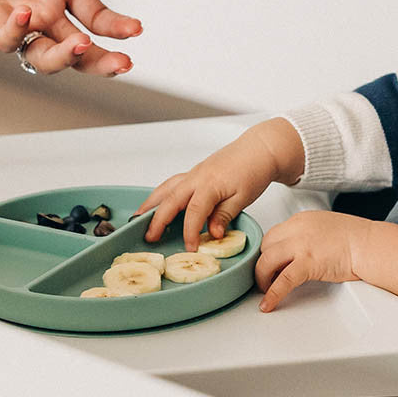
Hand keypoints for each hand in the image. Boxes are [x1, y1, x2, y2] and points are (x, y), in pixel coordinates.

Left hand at [0, 0, 140, 74]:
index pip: (96, 15)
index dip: (116, 26)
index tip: (134, 30)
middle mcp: (43, 8)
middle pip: (81, 48)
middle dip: (104, 60)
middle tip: (122, 63)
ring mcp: (16, 22)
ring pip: (50, 56)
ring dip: (68, 58)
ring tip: (81, 45)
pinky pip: (9, 41)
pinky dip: (20, 31)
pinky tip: (24, 12)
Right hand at [136, 118, 304, 249]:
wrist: (260, 149)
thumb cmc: (254, 170)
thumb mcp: (244, 197)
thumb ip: (225, 215)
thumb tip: (213, 234)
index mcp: (210, 184)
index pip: (194, 212)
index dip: (190, 232)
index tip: (190, 247)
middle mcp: (197, 177)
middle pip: (171, 199)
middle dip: (157, 219)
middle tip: (149, 236)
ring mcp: (194, 173)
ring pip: (166, 188)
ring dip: (151, 204)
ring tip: (138, 219)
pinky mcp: (195, 172)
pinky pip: (172, 184)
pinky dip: (160, 194)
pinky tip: (156, 203)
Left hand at [255, 210, 367, 311]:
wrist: (372, 245)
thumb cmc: (358, 239)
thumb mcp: (327, 228)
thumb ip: (310, 236)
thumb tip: (300, 252)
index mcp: (303, 220)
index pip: (274, 234)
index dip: (269, 251)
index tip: (270, 264)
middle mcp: (298, 229)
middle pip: (266, 245)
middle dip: (263, 263)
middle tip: (266, 277)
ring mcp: (301, 245)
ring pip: (266, 261)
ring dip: (262, 278)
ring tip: (265, 290)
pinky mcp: (308, 263)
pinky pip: (282, 281)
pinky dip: (272, 294)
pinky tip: (268, 304)